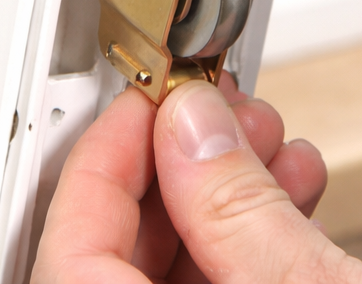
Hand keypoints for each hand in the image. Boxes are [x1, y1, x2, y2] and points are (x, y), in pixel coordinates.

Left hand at [34, 74, 361, 282]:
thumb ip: (238, 210)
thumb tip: (190, 123)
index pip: (69, 249)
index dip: (108, 153)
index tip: (151, 96)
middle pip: (118, 245)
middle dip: (179, 162)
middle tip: (220, 110)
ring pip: (173, 263)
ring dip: (225, 190)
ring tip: (269, 142)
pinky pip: (218, 282)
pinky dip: (251, 234)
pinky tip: (292, 192)